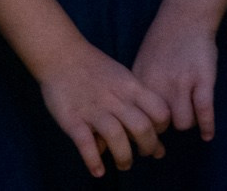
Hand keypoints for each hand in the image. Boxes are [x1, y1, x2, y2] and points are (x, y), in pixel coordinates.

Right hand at [38, 40, 170, 176]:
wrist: (63, 56)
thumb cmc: (96, 68)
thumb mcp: (123, 76)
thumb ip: (135, 98)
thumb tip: (147, 123)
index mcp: (132, 88)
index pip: (159, 111)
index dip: (163, 127)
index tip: (157, 134)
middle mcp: (116, 100)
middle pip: (142, 128)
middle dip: (148, 146)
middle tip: (145, 154)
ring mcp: (94, 111)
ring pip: (118, 138)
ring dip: (124, 157)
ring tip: (125, 165)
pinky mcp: (73, 120)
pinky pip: (86, 144)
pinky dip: (93, 161)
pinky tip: (99, 172)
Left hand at [133, 7, 218, 141]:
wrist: (185, 17)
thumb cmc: (161, 43)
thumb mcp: (138, 67)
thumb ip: (132, 92)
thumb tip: (121, 118)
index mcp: (139, 85)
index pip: (136, 122)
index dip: (140, 133)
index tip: (144, 136)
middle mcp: (159, 87)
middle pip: (159, 127)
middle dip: (163, 130)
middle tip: (168, 126)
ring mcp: (183, 83)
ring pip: (182, 123)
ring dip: (186, 122)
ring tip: (189, 115)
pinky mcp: (203, 79)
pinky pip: (204, 110)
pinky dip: (207, 126)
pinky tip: (208, 136)